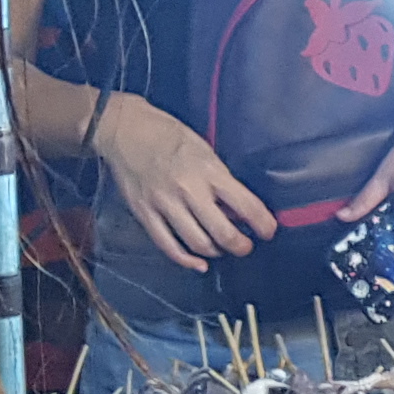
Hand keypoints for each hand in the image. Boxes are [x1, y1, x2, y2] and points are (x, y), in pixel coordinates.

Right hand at [92, 92, 274, 273]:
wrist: (125, 130)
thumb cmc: (170, 136)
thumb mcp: (205, 151)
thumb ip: (222, 181)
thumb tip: (238, 211)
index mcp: (209, 172)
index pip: (246, 206)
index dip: (263, 225)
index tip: (268, 232)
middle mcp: (188, 190)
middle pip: (222, 233)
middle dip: (241, 246)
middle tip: (245, 246)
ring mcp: (164, 204)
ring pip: (197, 243)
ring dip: (216, 252)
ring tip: (221, 248)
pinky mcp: (144, 213)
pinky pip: (167, 245)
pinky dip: (186, 260)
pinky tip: (198, 263)